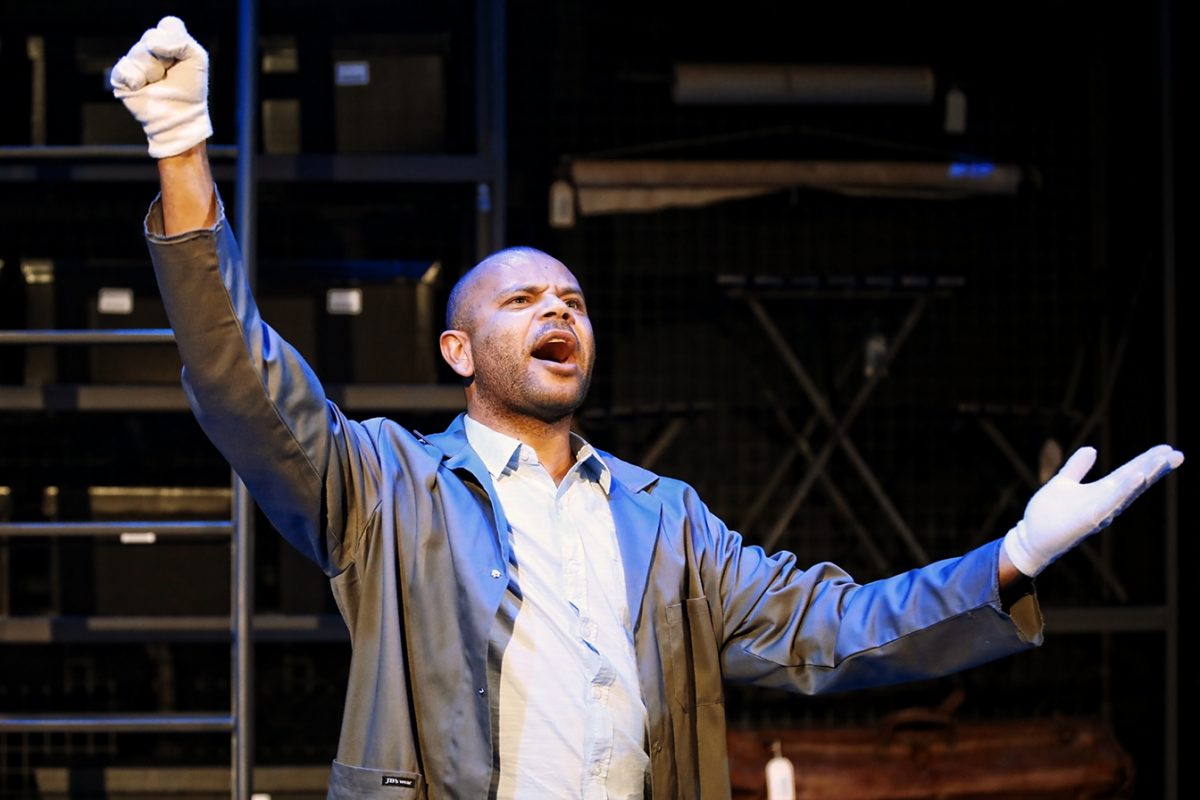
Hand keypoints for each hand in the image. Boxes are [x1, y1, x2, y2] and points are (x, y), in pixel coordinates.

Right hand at [110, 16, 211, 158]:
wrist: (180, 116)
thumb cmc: (190, 88)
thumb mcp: (197, 59)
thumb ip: (182, 41)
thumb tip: (153, 44)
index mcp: (168, 41)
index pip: (168, 25)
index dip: (174, 40)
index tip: (180, 57)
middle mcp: (149, 48)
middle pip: (151, 37)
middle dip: (165, 58)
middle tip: (170, 73)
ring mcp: (134, 61)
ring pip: (138, 53)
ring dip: (153, 71)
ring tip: (158, 83)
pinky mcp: (121, 76)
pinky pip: (124, 67)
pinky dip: (136, 79)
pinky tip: (142, 88)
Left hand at [1002, 444, 1183, 576]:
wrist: (1030, 539)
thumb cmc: (1048, 515)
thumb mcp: (1063, 483)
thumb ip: (1077, 467)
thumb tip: (1091, 449)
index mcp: (1100, 492)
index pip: (1129, 473)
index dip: (1147, 462)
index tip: (1168, 449)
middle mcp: (1105, 502)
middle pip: (1134, 481)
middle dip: (1155, 468)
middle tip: (1178, 454)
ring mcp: (1098, 511)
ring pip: (1126, 491)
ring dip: (1144, 476)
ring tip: (1161, 460)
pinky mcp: (1088, 519)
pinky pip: (1109, 502)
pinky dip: (1123, 490)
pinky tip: (1136, 477)